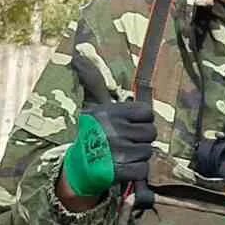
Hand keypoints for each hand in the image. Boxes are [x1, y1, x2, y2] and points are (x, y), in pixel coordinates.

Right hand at [61, 52, 155, 198]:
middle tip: (127, 142)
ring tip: (123, 155)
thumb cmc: (90, 135)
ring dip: (139, 156)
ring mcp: (116, 151)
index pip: (147, 113)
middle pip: (151, 133)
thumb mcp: (95, 108)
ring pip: (148, 152)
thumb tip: (78, 54)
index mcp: (109, 112)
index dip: (143, 121)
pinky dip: (137, 171)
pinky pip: (143, 169)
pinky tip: (124, 167)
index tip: (132, 125)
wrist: (73, 166)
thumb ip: (94, 82)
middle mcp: (113, 129)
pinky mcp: (117, 171)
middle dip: (142, 139)